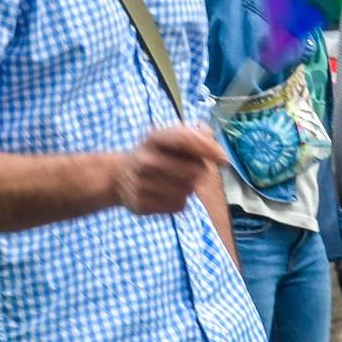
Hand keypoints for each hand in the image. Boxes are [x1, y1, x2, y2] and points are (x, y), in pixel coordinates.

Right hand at [112, 124, 226, 216]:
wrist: (118, 177)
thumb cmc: (154, 155)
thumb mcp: (169, 138)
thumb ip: (195, 136)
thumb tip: (212, 141)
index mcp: (154, 137)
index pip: (186, 139)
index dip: (208, 148)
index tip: (224, 159)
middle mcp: (146, 159)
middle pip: (194, 170)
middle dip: (198, 171)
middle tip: (186, 169)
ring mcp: (142, 183)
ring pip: (188, 190)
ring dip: (188, 188)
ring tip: (173, 182)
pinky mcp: (142, 204)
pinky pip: (178, 205)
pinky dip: (178, 202)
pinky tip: (166, 194)